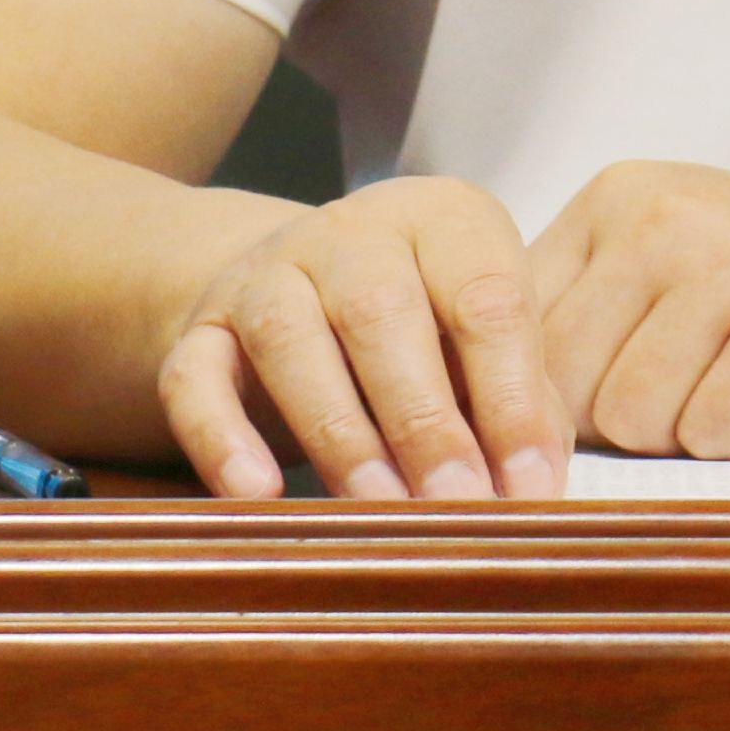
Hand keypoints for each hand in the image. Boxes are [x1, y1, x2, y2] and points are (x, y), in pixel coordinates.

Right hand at [155, 175, 571, 503]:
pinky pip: (196, 378)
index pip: (487, 301)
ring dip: (340, 434)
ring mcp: (268, 271)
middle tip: (457, 506)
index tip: (530, 489)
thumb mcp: (480, 343)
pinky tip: (258, 494)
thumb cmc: (424, 326)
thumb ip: (518, 401)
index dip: (512, 402)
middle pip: (384, 314)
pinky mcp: (201, 327)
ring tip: (379, 511)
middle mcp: (353, 232)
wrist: (298, 285)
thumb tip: (533, 488)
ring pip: (289, 338)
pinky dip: (222, 438)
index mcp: (445, 219)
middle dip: (426, 422)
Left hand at [522, 162, 729, 459]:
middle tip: (693, 388)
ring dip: (683, 433)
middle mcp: (666, 217)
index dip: (550, 395)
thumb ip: (579, 310)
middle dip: (620, 419)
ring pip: (633, 420)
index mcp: (618, 197)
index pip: (518, 330)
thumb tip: (487, 417)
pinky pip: (711, 436)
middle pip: (567, 385)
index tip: (590, 410)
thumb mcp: (663, 262)